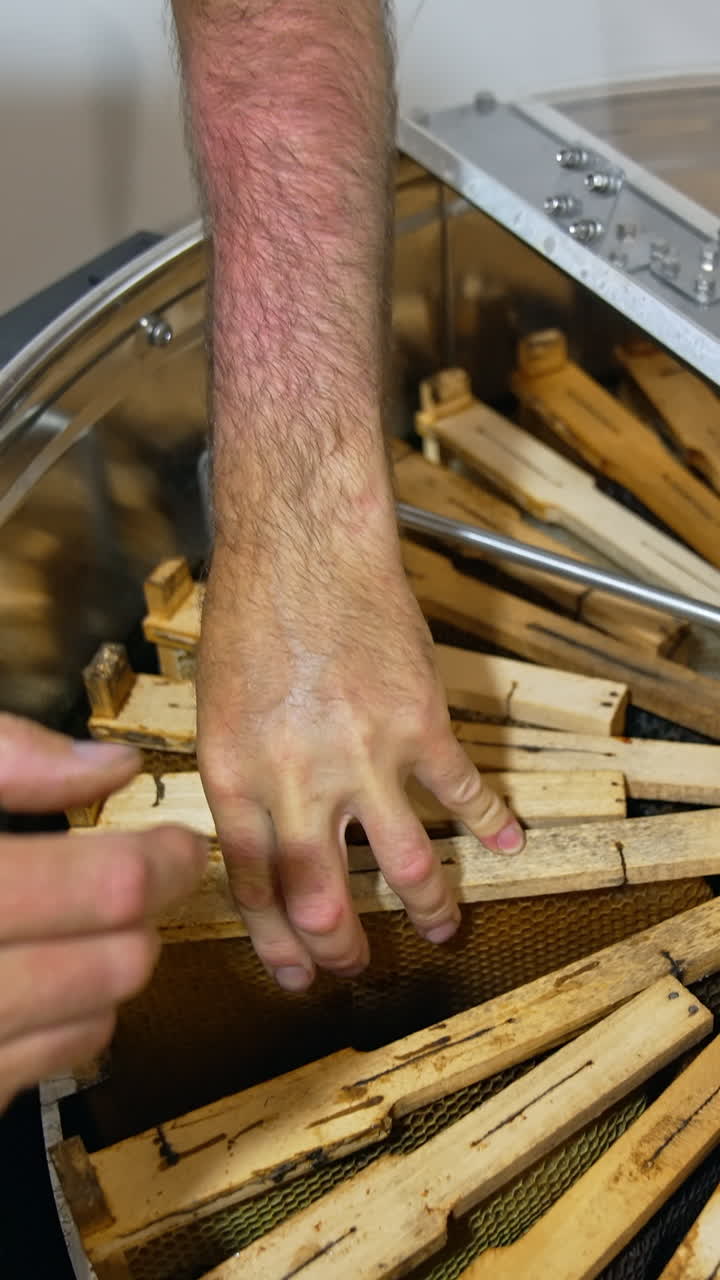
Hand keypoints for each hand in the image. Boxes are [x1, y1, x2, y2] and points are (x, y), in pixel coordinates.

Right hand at [0, 715, 206, 1112]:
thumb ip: (10, 759)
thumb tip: (110, 765)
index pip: (110, 887)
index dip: (165, 860)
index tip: (178, 845)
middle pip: (119, 963)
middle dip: (142, 914)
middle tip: (136, 879)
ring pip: (94, 1021)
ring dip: (111, 967)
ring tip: (83, 923)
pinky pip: (45, 1067)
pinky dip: (70, 1022)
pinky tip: (48, 977)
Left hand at [197, 528, 523, 993]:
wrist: (305, 546)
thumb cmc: (251, 616)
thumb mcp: (215, 709)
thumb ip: (239, 782)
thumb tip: (253, 845)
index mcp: (236, 777)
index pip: (255, 888)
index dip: (278, 943)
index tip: (297, 973)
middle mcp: (300, 779)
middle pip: (324, 898)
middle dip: (343, 948)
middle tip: (359, 964)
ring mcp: (366, 754)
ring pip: (405, 864)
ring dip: (429, 906)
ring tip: (442, 928)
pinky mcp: (422, 723)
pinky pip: (464, 790)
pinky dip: (491, 822)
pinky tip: (509, 843)